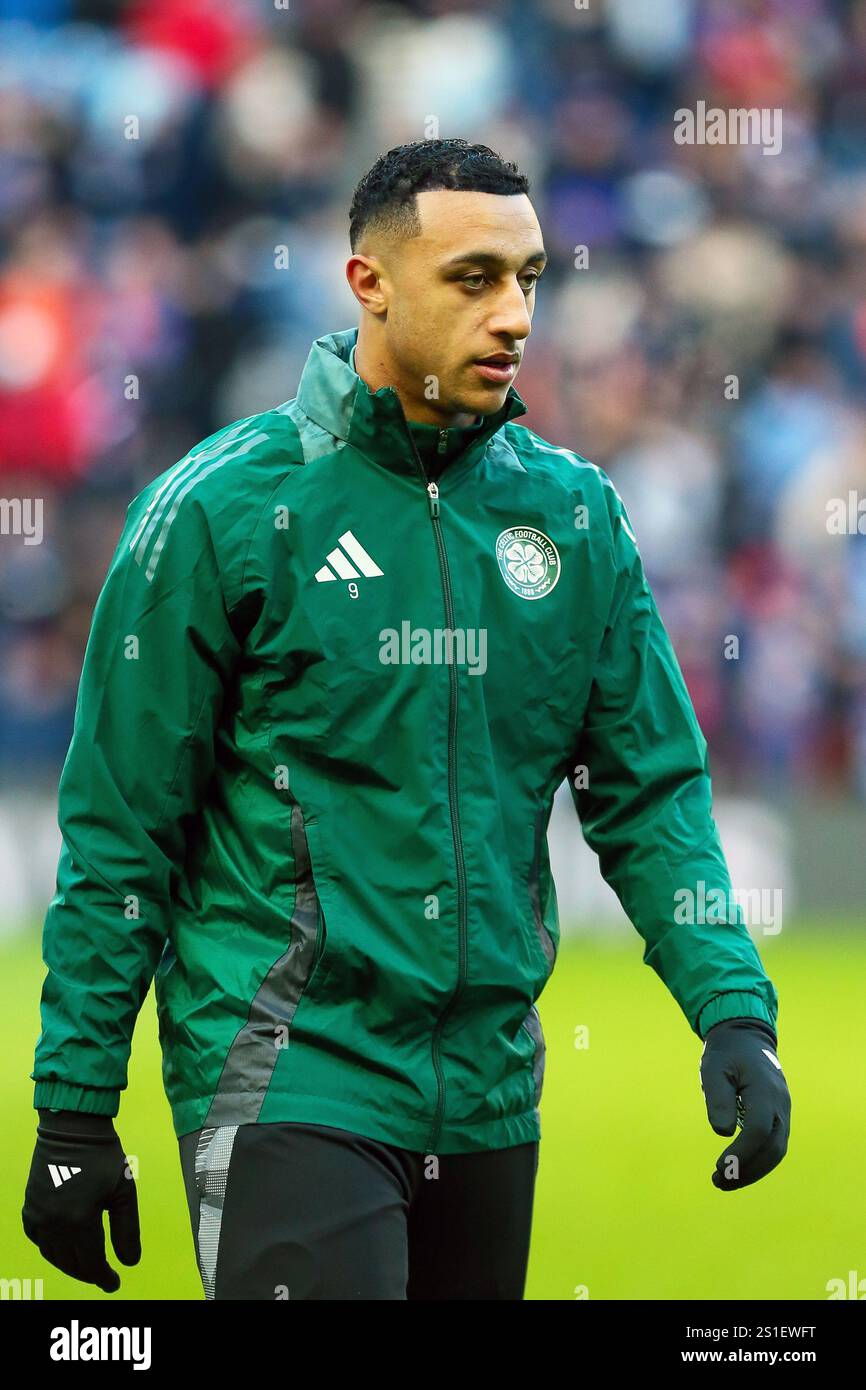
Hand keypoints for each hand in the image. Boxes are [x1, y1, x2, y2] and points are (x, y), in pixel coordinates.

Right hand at [22, 1109, 140, 1291]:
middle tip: (103, 1276)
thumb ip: (127, 1230)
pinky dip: (51, 1248)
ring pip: (52, 1254)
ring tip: (86, 1265)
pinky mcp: (29, 1207)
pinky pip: (38, 1239)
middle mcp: (54, 1224)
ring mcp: (38, 1216)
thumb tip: (129, 1263)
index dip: (103, 1277)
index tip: (114, 1284)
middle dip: (88, 1273)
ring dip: (69, 1264)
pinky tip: (63, 1246)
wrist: (72, 1128)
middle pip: (71, 1263)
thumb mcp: (123, 1193)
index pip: (91, 1263)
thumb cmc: (103, 1157)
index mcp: (79, 1221)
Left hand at [699, 1017, 790, 1190]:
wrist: (746, 1039)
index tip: (719, 1166)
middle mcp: (780, 1105)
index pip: (759, 1130)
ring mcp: (783, 1112)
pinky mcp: (779, 1118)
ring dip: (753, 1171)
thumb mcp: (714, 1069)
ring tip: (725, 1182)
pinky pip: (774, 1146)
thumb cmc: (726, 1054)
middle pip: (773, 1148)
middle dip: (748, 1170)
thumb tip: (723, 1132)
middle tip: (719, 1182)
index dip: (741, 1152)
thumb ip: (718, 1097)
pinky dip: (758, 1162)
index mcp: (765, 1091)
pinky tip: (737, 1170)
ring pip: (777, 1151)